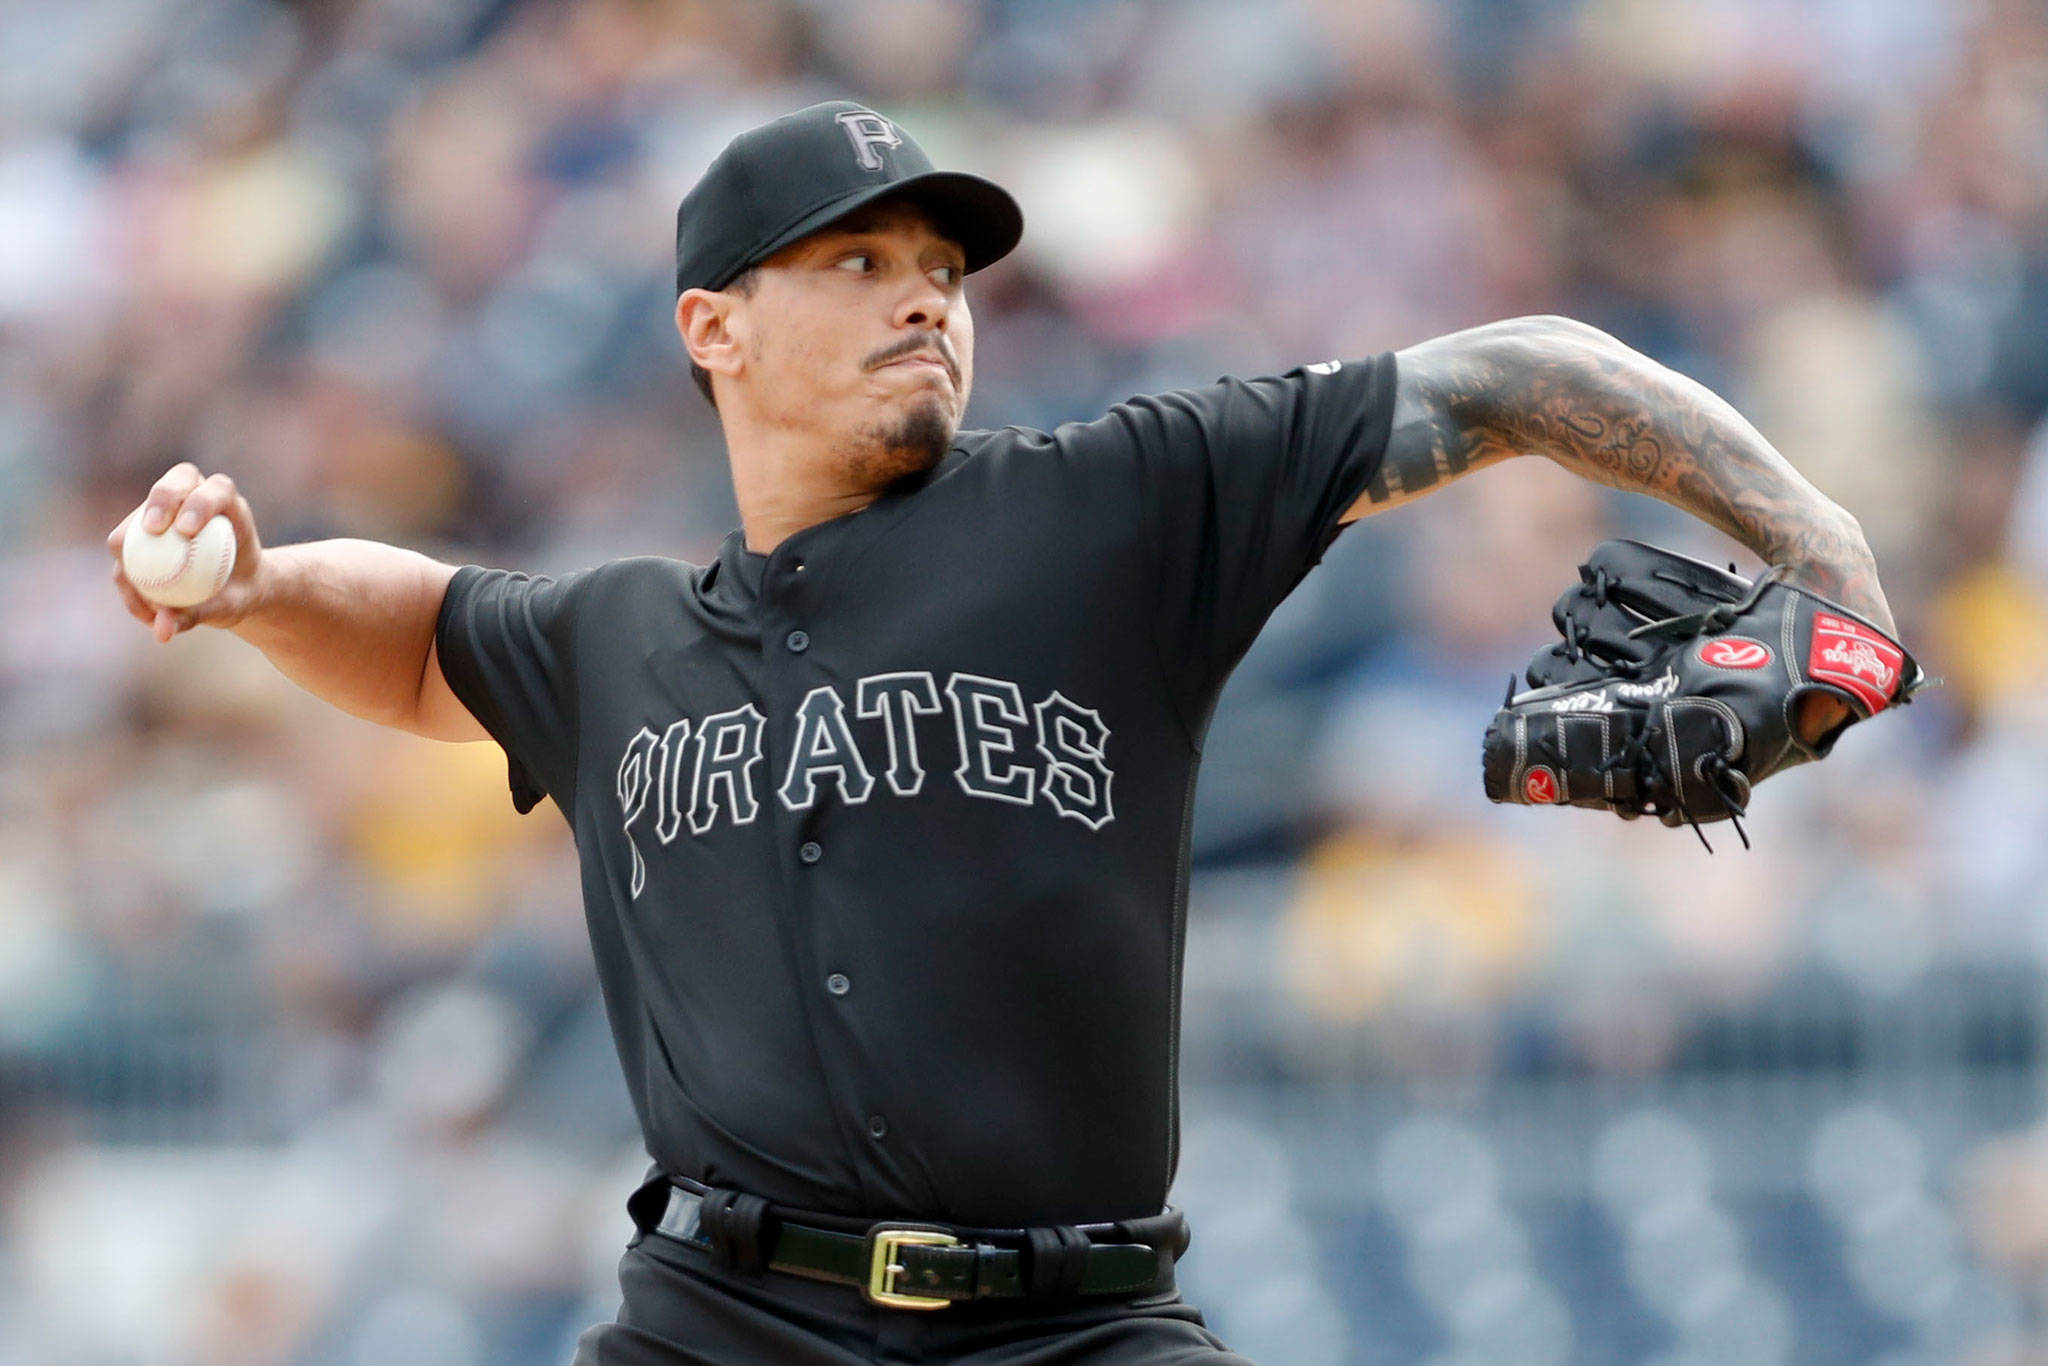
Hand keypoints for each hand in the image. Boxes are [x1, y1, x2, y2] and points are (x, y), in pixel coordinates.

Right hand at [108, 463, 266, 642]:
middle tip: (152, 531)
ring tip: (147, 602)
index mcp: (228, 505)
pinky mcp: (142, 533)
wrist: (234, 592)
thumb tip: (163, 629)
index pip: (216, 489)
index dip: (200, 502)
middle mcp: (193, 498)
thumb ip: (204, 611)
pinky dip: (128, 582)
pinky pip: (125, 553)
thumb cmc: (241, 592)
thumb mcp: (233, 605)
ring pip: (136, 521)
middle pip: (171, 486)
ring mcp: (164, 513)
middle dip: (159, 502)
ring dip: (132, 554)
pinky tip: (144, 612)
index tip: (186, 530)